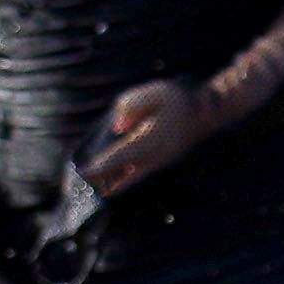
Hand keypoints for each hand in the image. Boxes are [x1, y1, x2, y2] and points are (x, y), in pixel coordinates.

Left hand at [79, 79, 211, 201]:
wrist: (204, 115)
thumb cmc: (176, 101)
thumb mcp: (154, 92)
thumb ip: (131, 105)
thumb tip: (117, 126)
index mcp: (150, 139)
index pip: (121, 156)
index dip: (102, 166)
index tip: (84, 174)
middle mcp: (154, 157)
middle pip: (123, 175)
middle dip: (101, 181)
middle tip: (78, 188)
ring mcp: (158, 163)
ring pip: (130, 180)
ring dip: (110, 185)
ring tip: (90, 190)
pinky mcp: (159, 164)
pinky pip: (137, 177)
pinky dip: (122, 182)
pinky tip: (109, 186)